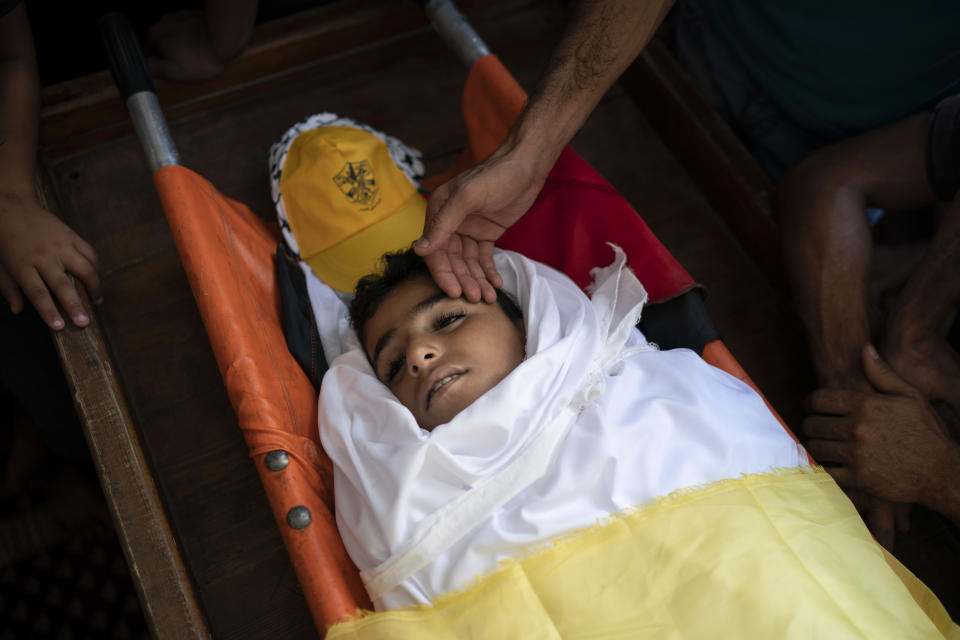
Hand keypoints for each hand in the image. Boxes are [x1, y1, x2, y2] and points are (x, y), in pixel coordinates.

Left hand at [0, 193, 100, 328]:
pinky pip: (89, 253)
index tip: (59, 326)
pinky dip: (95, 267)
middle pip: (62, 284)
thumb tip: (17, 311)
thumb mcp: (0, 267)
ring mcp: (60, 244)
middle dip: (74, 305)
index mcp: (23, 266)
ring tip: (97, 301)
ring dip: (94, 286)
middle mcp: (43, 256)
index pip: (38, 293)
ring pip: (84, 268)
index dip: (48, 311)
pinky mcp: (71, 235)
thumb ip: (9, 289)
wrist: (11, 208)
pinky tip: (96, 278)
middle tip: (85, 322)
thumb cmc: (4, 241)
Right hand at [148, 10, 224, 81]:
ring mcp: (180, 17)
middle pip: (166, 44)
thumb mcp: (172, 72)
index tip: (177, 69)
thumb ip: (152, 69)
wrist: (226, 41)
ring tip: (199, 56)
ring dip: (186, 47)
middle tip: (190, 64)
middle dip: (176, 55)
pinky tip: (204, 47)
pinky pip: (191, 31)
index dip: (164, 65)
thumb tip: (143, 67)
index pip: (152, 53)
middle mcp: (164, 22)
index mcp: (154, 35)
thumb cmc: (202, 58)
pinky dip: (196, 39)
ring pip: (179, 37)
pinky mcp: (194, 16)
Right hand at [414, 141, 550, 302]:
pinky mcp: (487, 233)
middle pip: (452, 260)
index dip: (443, 272)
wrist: (526, 166)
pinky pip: (484, 257)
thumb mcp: (468, 197)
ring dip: (477, 279)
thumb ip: (444, 224)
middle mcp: (451, 222)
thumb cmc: (495, 176)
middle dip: (464, 280)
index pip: (435, 249)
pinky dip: (489, 271)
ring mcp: (469, 229)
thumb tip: (420, 249)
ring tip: (488, 297)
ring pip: (469, 262)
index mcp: (439, 211)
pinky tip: (496, 284)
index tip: (453, 292)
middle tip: (476, 298)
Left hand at [804, 345, 958, 509]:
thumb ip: (882, 373)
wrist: (941, 472)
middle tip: (815, 427)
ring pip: (816, 447)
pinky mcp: (859, 479)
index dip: (810, 403)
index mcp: (867, 405)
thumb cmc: (926, 432)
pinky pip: (826, 472)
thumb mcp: (910, 397)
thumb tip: (865, 348)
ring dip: (816, 446)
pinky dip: (825, 468)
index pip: (819, 400)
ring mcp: (857, 454)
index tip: (811, 407)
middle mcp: (858, 428)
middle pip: (813, 424)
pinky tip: (831, 464)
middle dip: (811, 425)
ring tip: (822, 444)